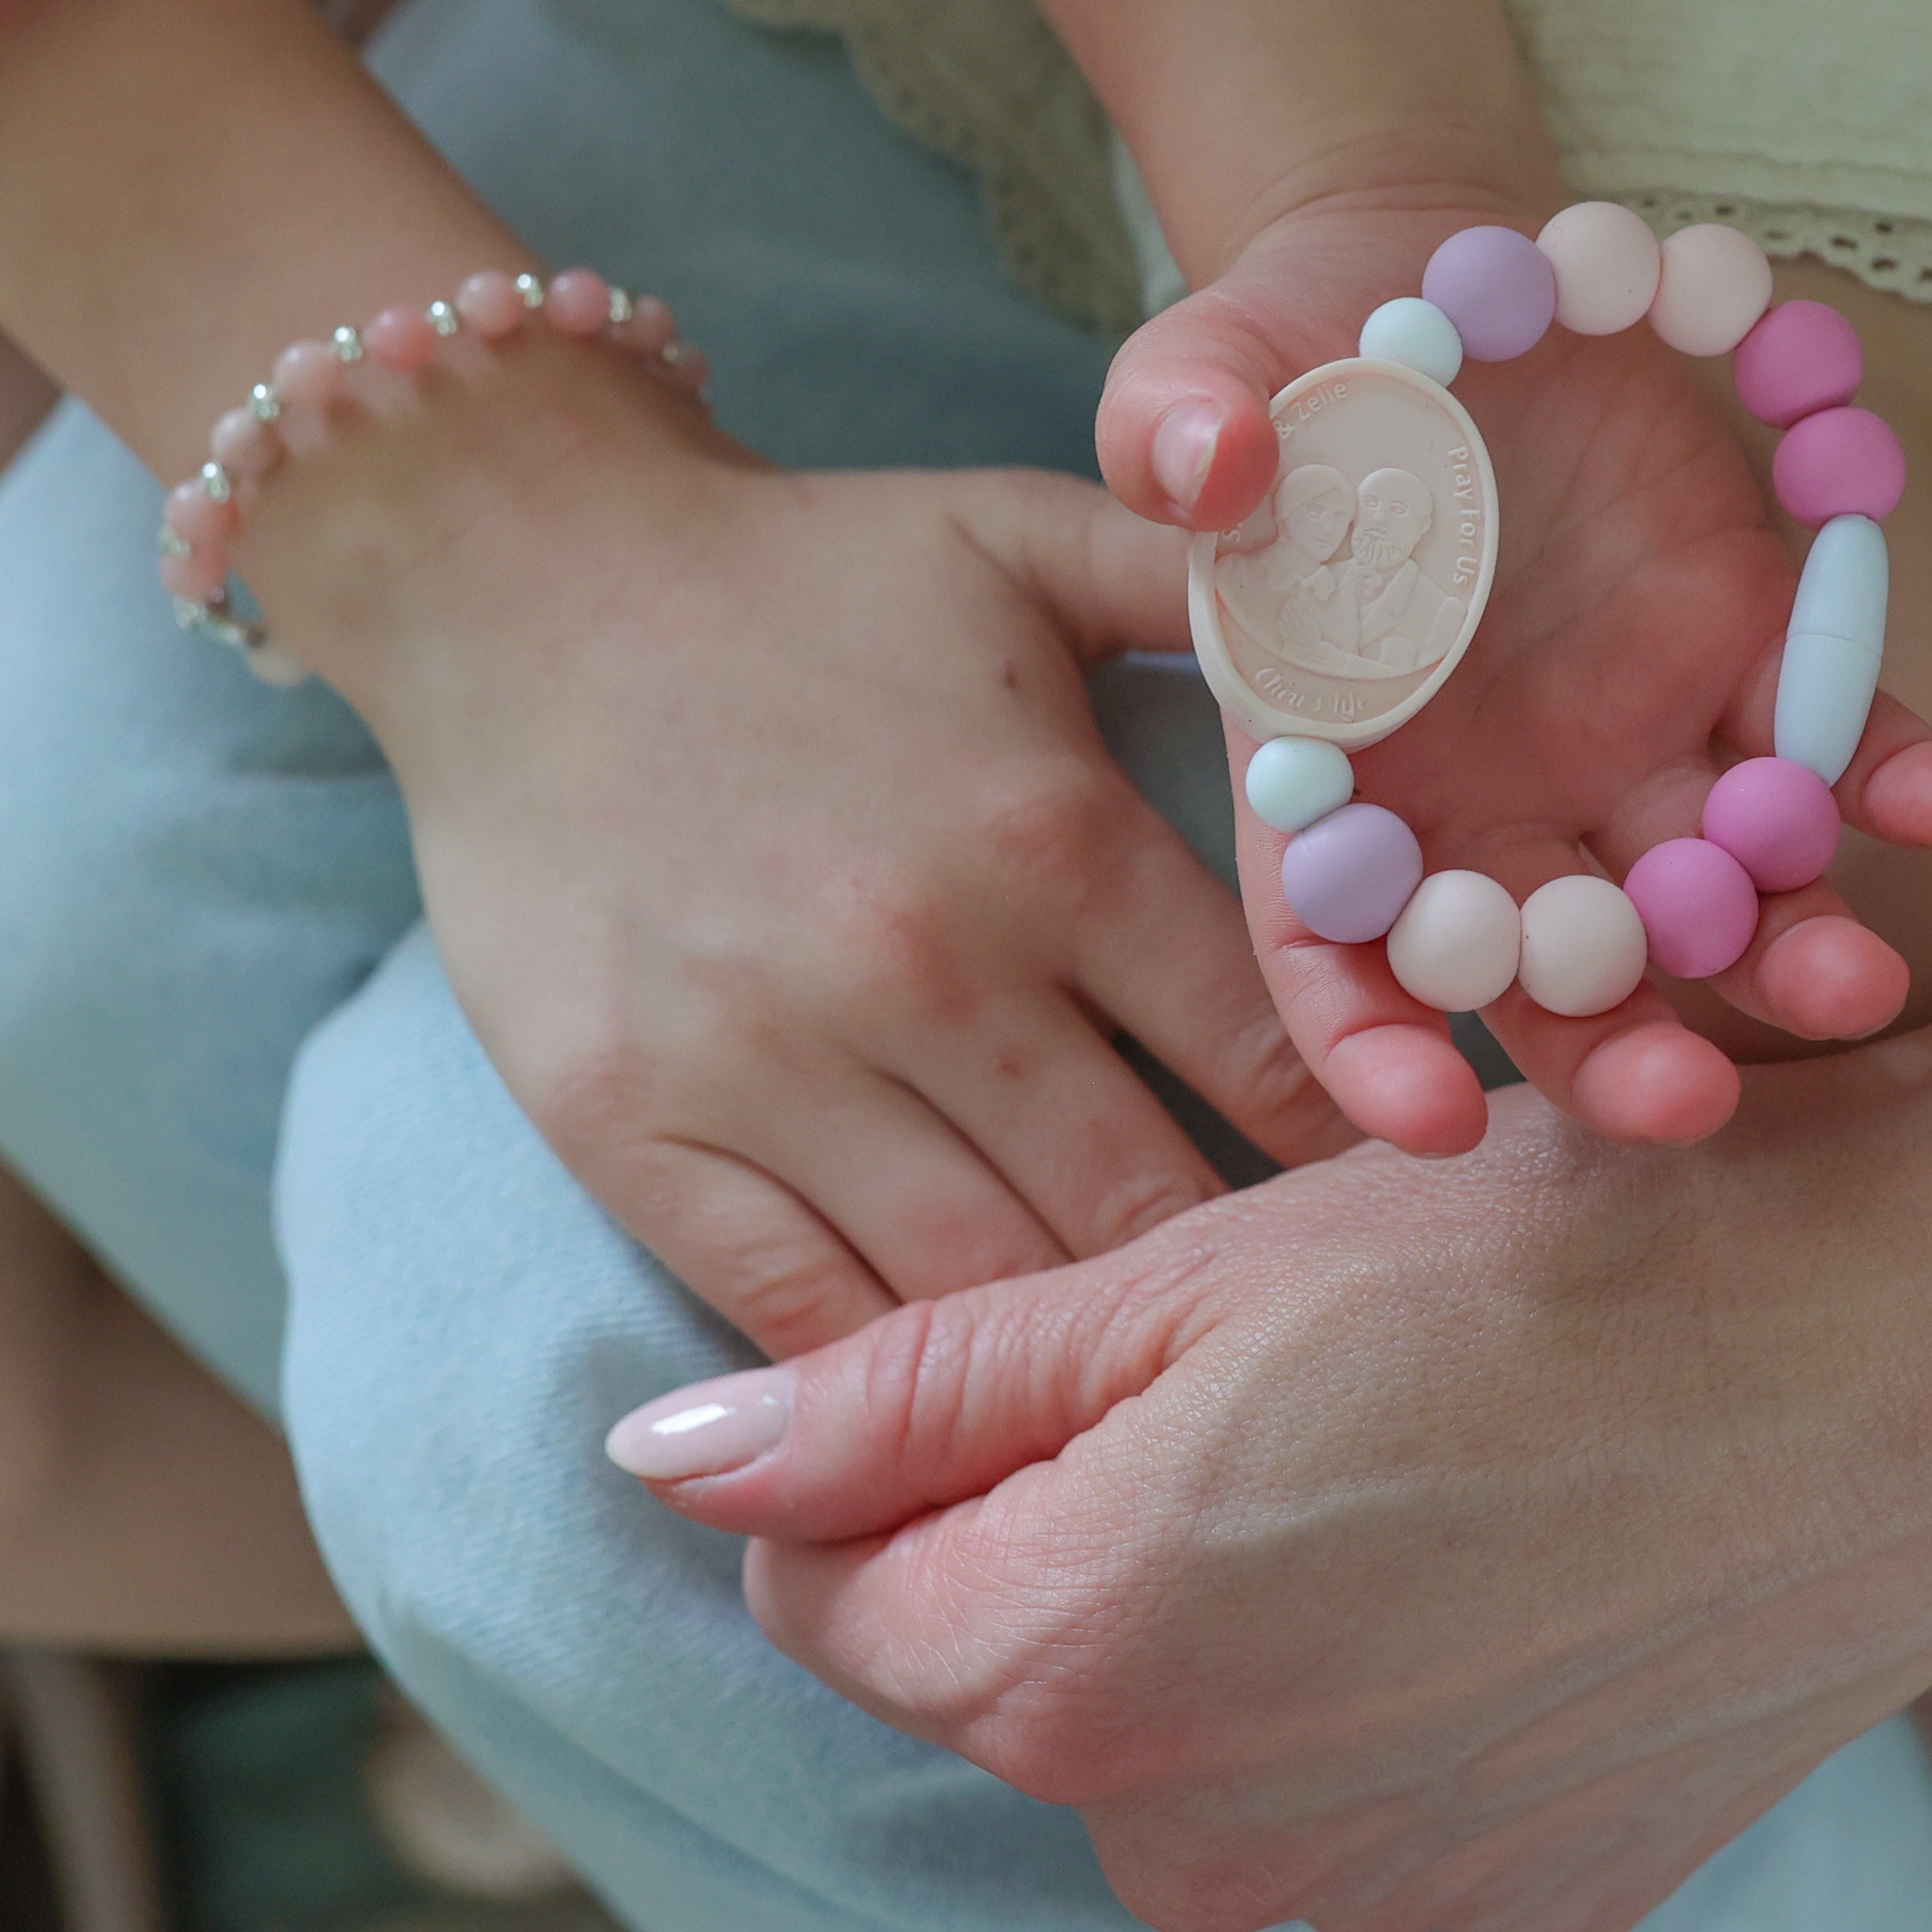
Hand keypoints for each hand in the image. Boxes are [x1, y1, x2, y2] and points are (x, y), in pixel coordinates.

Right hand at [248, 345, 1345, 1358]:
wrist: (523, 579)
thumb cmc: (807, 567)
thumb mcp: (1030, 533)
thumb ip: (1211, 579)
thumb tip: (1373, 599)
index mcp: (1054, 836)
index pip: (1273, 1050)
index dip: (1362, 1133)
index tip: (1407, 1188)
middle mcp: (929, 970)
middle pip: (1147, 1206)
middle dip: (1239, 1277)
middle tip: (1298, 1320)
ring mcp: (771, 1065)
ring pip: (985, 1288)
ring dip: (1077, 1349)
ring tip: (1154, 1385)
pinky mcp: (632, 1130)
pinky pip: (799, 1317)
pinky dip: (888, 1382)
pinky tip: (959, 1397)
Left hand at [612, 884, 1931, 1931]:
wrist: (1929, 1339)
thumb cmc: (1556, 1247)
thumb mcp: (1202, 1268)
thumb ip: (910, 1390)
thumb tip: (662, 1467)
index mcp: (1077, 1658)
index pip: (828, 1584)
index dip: (896, 1442)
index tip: (1026, 1336)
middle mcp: (1201, 1838)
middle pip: (1015, 1672)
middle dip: (1068, 1527)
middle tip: (1256, 1355)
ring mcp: (1380, 1894)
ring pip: (1195, 1739)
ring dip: (1236, 1608)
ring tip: (1406, 1439)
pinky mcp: (1530, 1900)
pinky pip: (1369, 1793)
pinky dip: (1391, 1681)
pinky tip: (1508, 1543)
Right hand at [1097, 188, 1931, 1153]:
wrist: (1435, 267)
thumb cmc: (1287, 348)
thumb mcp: (1200, 365)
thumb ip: (1175, 426)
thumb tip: (1205, 474)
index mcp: (1333, 769)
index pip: (1331, 943)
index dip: (1371, 1043)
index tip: (1435, 1121)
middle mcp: (1484, 794)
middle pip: (1547, 964)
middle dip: (1617, 1048)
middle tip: (1692, 1102)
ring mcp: (1625, 735)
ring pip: (1707, 888)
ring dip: (1781, 947)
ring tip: (1856, 977)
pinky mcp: (1741, 646)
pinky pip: (1827, 735)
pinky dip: (1889, 773)